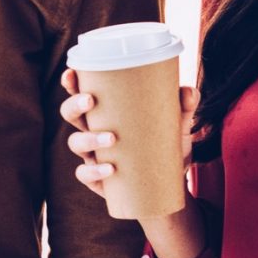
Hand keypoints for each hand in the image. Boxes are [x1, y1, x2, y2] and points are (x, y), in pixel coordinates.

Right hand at [58, 73, 198, 198]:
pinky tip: (110, 169)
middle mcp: (93, 131)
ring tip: (111, 138)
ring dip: (88, 139)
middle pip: (69, 114)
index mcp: (106, 112)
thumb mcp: (176, 125)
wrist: (169, 183)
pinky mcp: (97, 179)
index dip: (72, 82)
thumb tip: (188, 91)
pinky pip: (84, 174)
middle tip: (91, 101)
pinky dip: (93, 172)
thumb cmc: (165, 146)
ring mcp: (92, 155)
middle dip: (74, 105)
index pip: (81, 92)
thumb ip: (183, 107)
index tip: (72, 73)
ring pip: (75, 143)